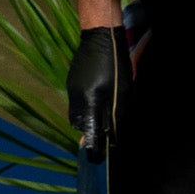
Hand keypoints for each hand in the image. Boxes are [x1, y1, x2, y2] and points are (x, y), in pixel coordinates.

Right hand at [67, 25, 131, 160]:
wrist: (100, 35)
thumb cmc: (116, 63)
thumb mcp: (123, 92)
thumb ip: (115, 115)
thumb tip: (112, 134)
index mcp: (90, 101)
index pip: (89, 131)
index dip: (92, 147)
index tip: (95, 158)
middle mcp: (77, 97)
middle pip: (80, 125)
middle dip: (90, 131)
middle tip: (102, 133)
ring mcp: (72, 89)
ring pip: (77, 113)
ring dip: (88, 118)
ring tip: (100, 113)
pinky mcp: (71, 82)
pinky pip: (76, 101)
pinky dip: (85, 106)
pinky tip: (96, 96)